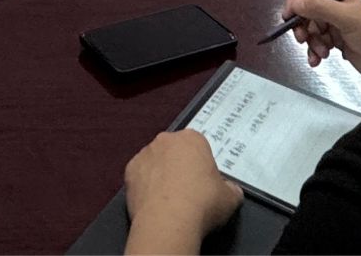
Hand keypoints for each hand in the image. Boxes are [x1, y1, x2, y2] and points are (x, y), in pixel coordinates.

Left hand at [122, 130, 241, 255]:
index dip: (203, 165)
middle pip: (175, 151)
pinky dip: (146, 186)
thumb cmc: (202, 204)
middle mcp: (166, 140)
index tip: (205, 182)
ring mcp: (144, 154)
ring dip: (162, 175)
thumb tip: (232, 190)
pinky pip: (140, 176)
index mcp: (192, 139)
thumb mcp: (231, 198)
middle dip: (181, 166)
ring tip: (171, 200)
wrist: (169, 222)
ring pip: (155, 162)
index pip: (199, 146)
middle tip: (189, 190)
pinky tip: (156, 203)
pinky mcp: (129, 171)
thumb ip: (232, 188)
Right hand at [282, 0, 360, 88]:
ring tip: (321, 53)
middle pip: (309, 7)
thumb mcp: (349, 18)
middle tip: (302, 39)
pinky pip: (319, 41)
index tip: (287, 17)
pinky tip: (318, 61)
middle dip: (303, 24)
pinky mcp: (341, 40)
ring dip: (310, 41)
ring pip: (312, 26)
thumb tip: (295, 4)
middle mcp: (340, 2)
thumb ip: (320, 6)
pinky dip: (315, 51)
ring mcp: (340, 22)